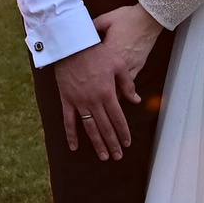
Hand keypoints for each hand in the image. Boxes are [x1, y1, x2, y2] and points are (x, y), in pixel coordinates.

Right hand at [52, 43, 136, 160]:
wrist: (72, 45)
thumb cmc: (97, 52)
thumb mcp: (118, 64)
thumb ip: (128, 84)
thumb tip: (136, 100)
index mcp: (108, 93)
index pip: (118, 118)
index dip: (123, 133)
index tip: (127, 143)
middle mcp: (94, 101)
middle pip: (105, 127)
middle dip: (112, 143)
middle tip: (117, 156)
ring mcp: (79, 102)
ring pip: (89, 128)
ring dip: (97, 144)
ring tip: (103, 156)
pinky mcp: (67, 100)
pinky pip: (69, 121)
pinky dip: (71, 135)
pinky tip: (74, 147)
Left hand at [91, 4, 162, 96]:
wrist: (149, 18)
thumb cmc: (128, 18)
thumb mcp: (106, 19)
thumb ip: (92, 26)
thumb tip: (82, 30)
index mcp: (109, 51)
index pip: (95, 68)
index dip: (86, 76)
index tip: (79, 82)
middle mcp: (120, 61)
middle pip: (108, 82)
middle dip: (99, 93)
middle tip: (90, 100)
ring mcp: (131, 64)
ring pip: (120, 86)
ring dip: (112, 94)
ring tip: (103, 102)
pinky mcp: (139, 65)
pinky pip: (131, 81)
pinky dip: (124, 89)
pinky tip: (119, 94)